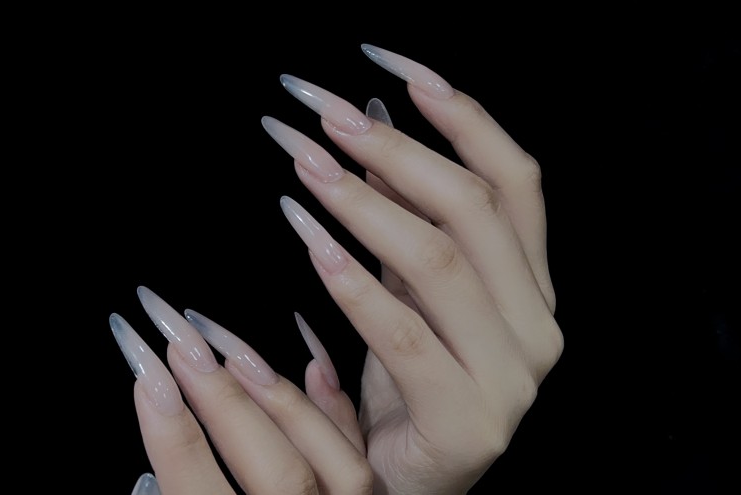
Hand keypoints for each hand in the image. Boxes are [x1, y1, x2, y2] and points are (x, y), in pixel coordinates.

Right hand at [110, 287, 372, 493]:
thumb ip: (183, 487)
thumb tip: (153, 443)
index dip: (172, 439)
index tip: (144, 374)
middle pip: (279, 472)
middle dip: (224, 399)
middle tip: (176, 332)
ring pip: (335, 461)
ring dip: (280, 398)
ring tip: (229, 346)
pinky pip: (360, 458)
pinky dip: (333, 410)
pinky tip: (311, 361)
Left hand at [262, 44, 562, 493]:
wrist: (406, 480)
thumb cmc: (406, 379)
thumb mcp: (408, 286)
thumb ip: (402, 210)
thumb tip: (371, 112)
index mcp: (533, 285)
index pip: (514, 178)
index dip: (457, 112)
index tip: (388, 62)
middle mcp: (537, 324)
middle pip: (474, 208)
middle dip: (393, 147)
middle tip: (322, 112)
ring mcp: (512, 377)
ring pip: (441, 260)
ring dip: (363, 200)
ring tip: (303, 160)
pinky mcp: (468, 421)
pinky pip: (404, 334)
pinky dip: (352, 279)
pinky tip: (309, 236)